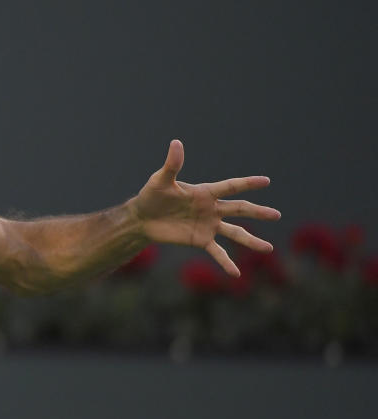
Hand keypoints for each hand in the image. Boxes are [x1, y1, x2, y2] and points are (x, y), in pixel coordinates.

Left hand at [129, 140, 281, 276]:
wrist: (142, 218)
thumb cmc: (151, 195)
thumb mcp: (161, 180)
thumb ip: (172, 165)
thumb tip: (176, 143)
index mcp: (205, 192)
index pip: (231, 187)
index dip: (247, 183)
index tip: (266, 181)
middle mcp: (211, 209)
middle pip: (239, 210)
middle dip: (258, 212)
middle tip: (276, 215)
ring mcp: (208, 225)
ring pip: (235, 233)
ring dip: (251, 241)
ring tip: (268, 249)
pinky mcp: (200, 240)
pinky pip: (217, 252)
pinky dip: (226, 263)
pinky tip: (236, 274)